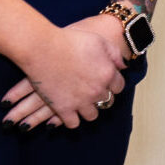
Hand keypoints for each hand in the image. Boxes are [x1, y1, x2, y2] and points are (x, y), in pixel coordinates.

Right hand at [3, 18, 125, 129]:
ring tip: (81, 101)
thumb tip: (122, 66)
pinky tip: (69, 110)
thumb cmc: (70, 40)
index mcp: (107, 73)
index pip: (119, 86)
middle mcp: (97, 90)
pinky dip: (72, 119)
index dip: (113, 83)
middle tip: (91, 89)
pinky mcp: (63, 109)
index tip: (105, 80)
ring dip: (88, 109)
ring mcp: (80, 102)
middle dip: (101, 95)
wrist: (42, 48)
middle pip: (106, 101)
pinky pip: (73, 123)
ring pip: (92, 115)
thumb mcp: (98, 40)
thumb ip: (114, 53)